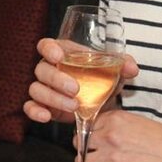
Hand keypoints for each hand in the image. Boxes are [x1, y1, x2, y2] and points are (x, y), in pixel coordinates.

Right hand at [24, 37, 139, 123]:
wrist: (104, 102)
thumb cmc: (104, 78)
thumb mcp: (116, 70)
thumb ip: (124, 65)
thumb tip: (130, 67)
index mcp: (62, 53)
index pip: (46, 45)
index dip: (49, 49)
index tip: (58, 56)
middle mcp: (49, 69)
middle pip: (41, 69)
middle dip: (57, 79)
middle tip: (75, 89)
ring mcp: (45, 88)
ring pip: (36, 89)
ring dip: (53, 98)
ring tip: (74, 106)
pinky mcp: (43, 106)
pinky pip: (30, 107)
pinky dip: (35, 111)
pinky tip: (46, 116)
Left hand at [73, 109, 161, 161]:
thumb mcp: (138, 121)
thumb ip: (117, 125)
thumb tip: (101, 132)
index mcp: (115, 119)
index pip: (86, 126)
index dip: (87, 136)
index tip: (92, 143)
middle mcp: (110, 136)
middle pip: (79, 144)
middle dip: (83, 151)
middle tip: (93, 158)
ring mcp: (113, 159)